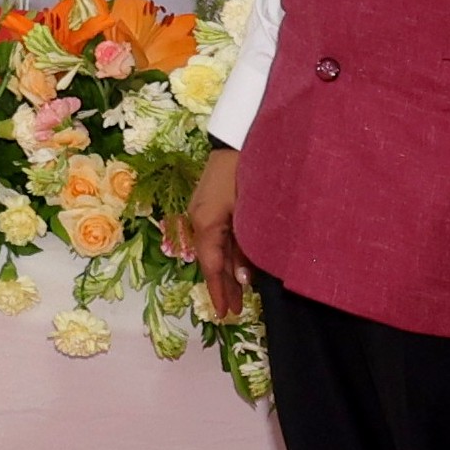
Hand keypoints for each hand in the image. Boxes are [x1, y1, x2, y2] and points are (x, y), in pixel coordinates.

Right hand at [172, 145, 248, 319]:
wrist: (239, 135)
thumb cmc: (247, 172)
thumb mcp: (250, 213)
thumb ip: (246, 246)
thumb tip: (243, 278)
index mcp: (205, 222)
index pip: (211, 265)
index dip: (218, 291)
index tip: (225, 314)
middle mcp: (200, 218)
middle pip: (211, 259)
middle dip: (222, 286)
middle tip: (231, 312)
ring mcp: (205, 209)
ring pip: (216, 247)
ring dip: (228, 271)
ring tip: (238, 295)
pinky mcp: (214, 202)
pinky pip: (221, 234)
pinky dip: (230, 253)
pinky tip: (240, 266)